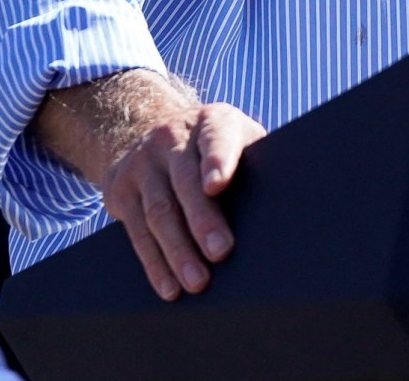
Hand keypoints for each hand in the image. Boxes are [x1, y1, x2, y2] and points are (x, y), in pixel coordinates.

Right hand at [101, 100, 265, 300]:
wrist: (148, 130)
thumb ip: (252, 162)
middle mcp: (171, 136)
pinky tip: (170, 286)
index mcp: (211, 121)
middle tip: (221, 253)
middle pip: (185, 182)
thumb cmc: (213, 147)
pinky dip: (154, 263)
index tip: (218, 186)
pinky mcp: (119, 189)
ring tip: (198, 282)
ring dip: (178, 251)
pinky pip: (137, 232)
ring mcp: (141, 162)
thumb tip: (288, 211)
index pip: (216, 138)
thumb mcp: (236, 137)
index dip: (217, 160)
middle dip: (202, 220)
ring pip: (159, 211)